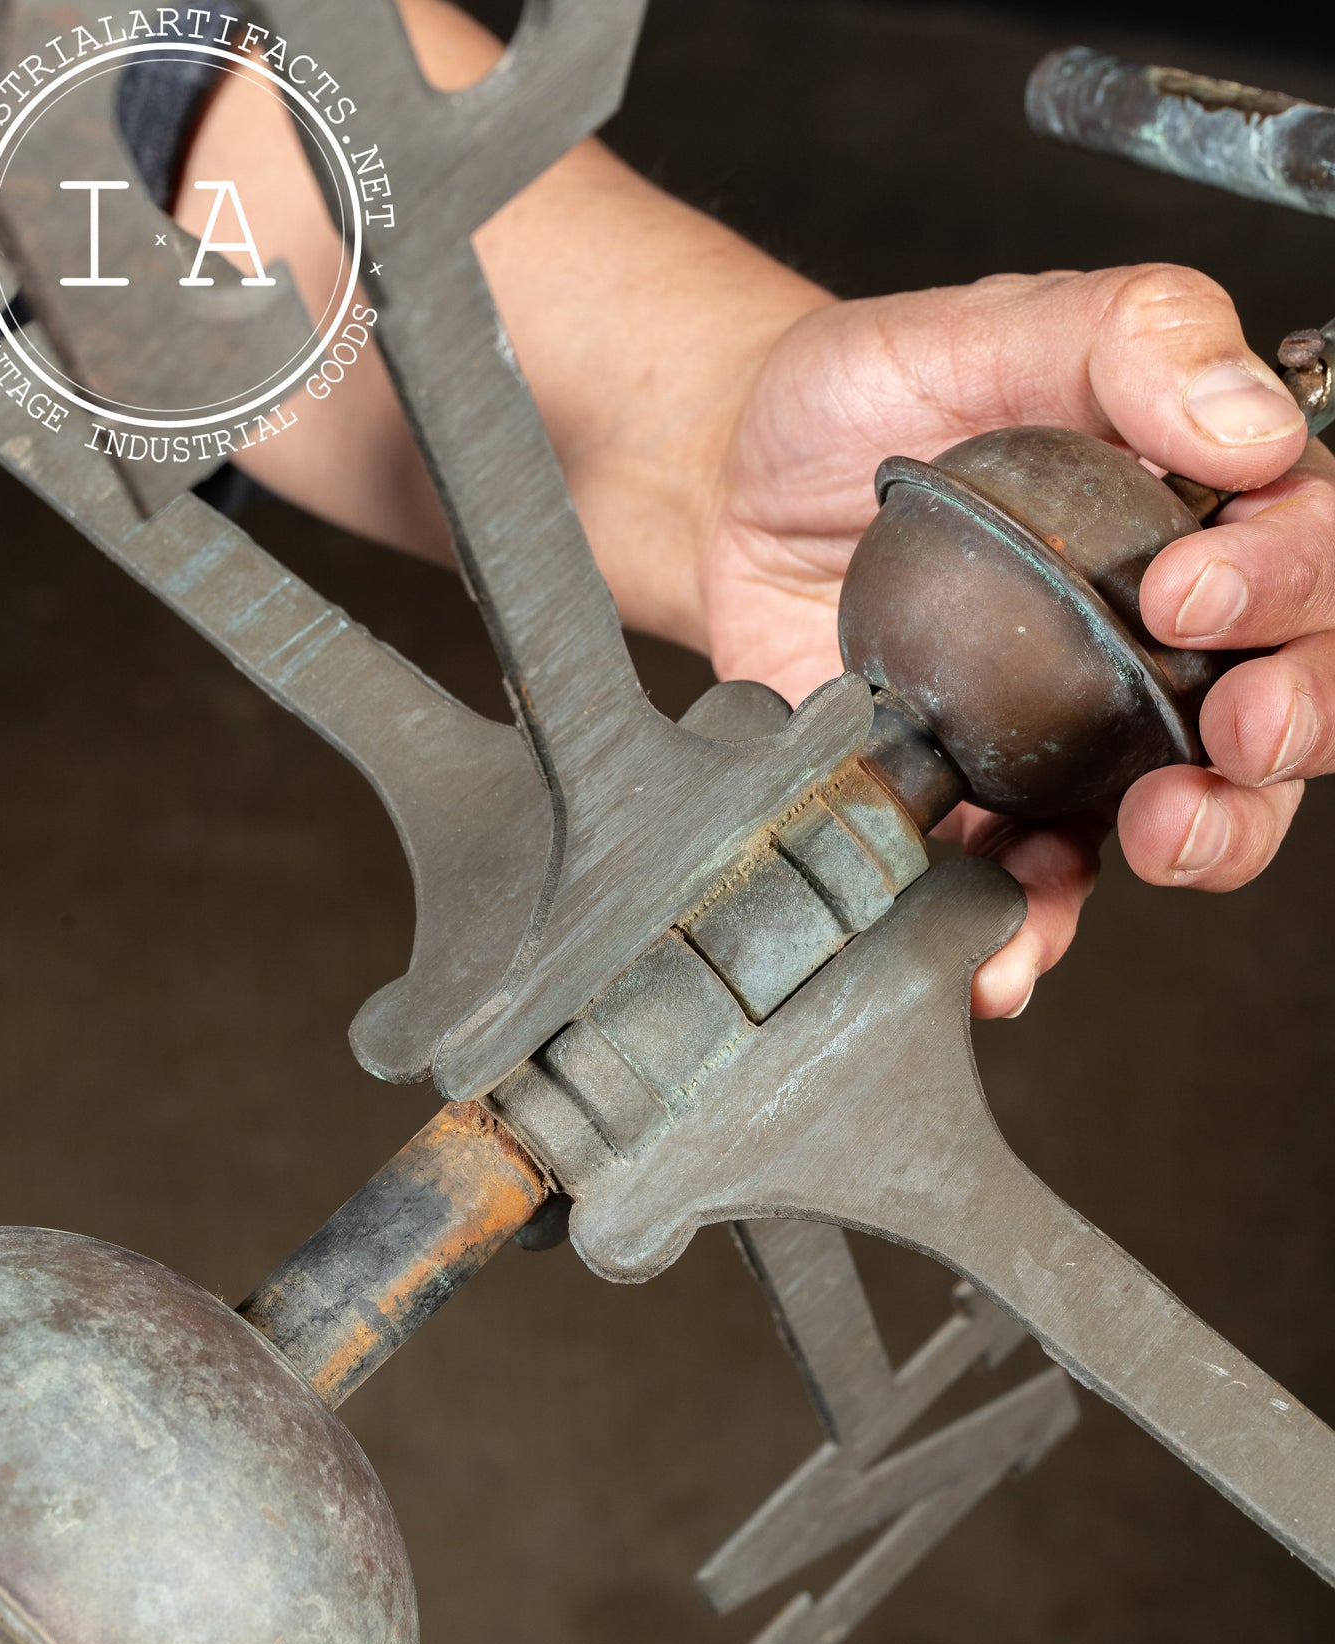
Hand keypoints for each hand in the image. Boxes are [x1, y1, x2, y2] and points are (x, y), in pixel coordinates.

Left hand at [701, 268, 1320, 1015]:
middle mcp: (1174, 640)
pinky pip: (1042, 888)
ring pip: (1203, 815)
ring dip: (1208, 841)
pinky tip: (1010, 952)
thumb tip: (1251, 427)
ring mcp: (1091, 736)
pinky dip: (1037, 931)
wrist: (735, 489)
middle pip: (1297, 704)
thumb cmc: (873, 395)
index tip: (1192, 595)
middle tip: (1235, 735)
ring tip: (1158, 839)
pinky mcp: (998, 808)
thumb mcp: (995, 324)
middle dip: (1294, 729)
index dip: (1290, 587)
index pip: (1316, 556)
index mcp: (1209, 513)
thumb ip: (1131, 338)